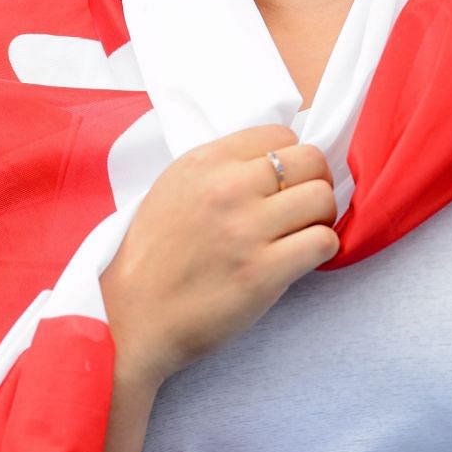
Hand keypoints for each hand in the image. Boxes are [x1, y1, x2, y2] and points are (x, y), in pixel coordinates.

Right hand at [100, 124, 338, 387]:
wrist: (129, 317)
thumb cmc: (151, 257)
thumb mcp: (174, 188)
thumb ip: (220, 169)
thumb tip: (274, 162)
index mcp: (205, 161)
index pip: (281, 134)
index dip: (290, 159)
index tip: (284, 182)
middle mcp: (228, 188)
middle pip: (311, 160)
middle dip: (315, 182)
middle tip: (303, 207)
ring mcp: (247, 229)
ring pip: (322, 198)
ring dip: (321, 217)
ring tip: (304, 234)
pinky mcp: (262, 272)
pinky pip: (323, 242)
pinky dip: (322, 249)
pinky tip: (303, 259)